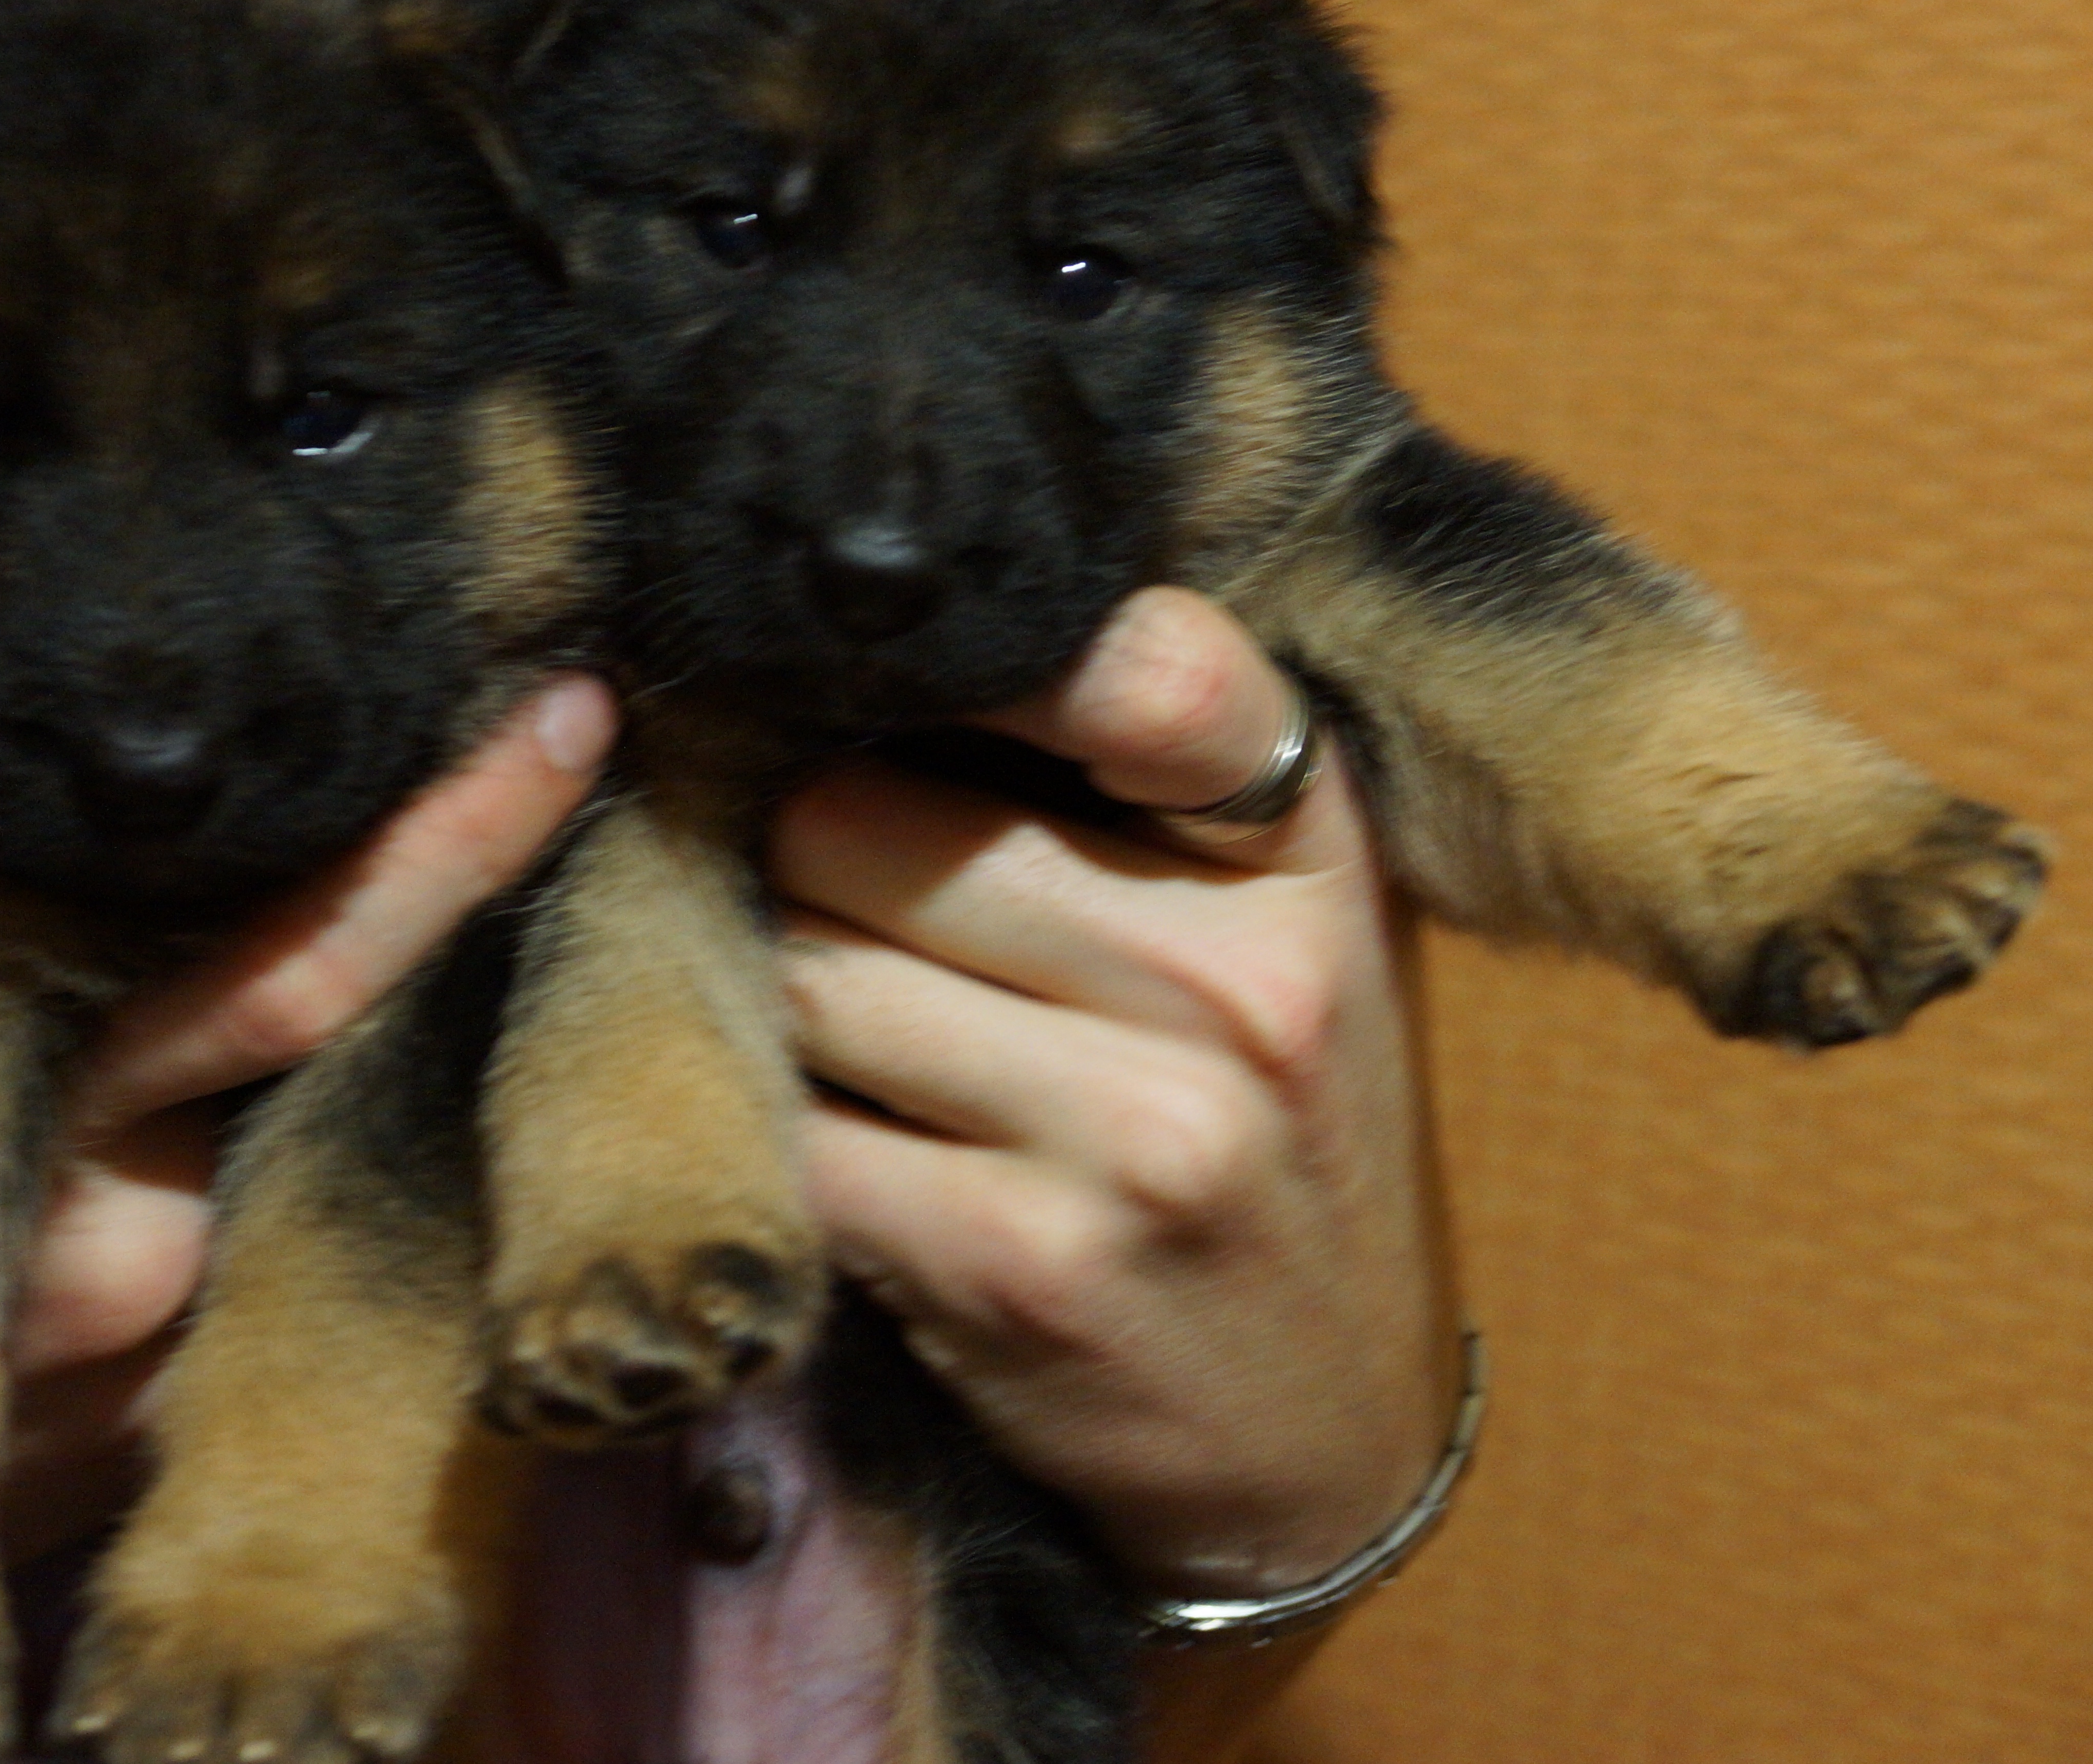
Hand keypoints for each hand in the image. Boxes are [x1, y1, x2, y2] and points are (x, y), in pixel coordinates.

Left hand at [770, 587, 1455, 1595]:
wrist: (1324, 1447)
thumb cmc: (1268, 1140)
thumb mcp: (1276, 930)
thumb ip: (1131, 780)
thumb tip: (874, 644)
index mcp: (1305, 859)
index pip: (1139, 664)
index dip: (973, 651)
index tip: (882, 666)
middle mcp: (1236, 984)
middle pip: (861, 815)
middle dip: (801, 851)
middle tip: (813, 893)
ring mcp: (1133, 1132)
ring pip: (799, 966)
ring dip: (770, 989)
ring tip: (826, 1017)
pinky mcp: (1016, 1265)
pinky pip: (791, 1131)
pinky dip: (768, 1128)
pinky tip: (826, 1139)